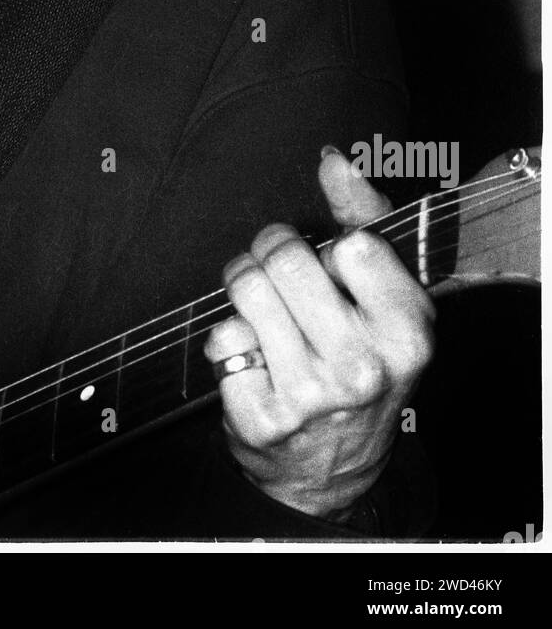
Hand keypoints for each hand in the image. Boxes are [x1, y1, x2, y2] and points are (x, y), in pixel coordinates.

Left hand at [203, 147, 434, 520]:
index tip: (331, 269)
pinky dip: (229, 339)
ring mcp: (309, 397)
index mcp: (407, 332)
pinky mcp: (259, 418)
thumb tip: (333, 159)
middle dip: (270, 253)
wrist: (332, 469)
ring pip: (246, 288)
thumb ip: (364, 218)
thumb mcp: (386, 296)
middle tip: (278, 274)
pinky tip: (253, 357)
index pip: (352, 244)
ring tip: (260, 304)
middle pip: (285, 258)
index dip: (330, 247)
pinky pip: (220, 337)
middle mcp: (362, 367)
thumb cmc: (361, 359)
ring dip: (243, 285)